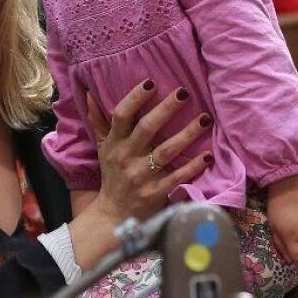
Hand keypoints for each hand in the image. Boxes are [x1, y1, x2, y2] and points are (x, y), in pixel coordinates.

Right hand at [89, 81, 211, 224]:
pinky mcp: (155, 192)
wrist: (114, 215)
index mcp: (114, 143)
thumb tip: (90, 93)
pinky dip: (193, 167)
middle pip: (146, 129)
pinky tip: (208, 155)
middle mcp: (126, 157)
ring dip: (187, 134)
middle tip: (184, 92)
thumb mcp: (102, 148)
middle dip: (165, 109)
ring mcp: (141, 176)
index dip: (134, 98)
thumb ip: (98, 121)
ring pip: (166, 151)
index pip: (120, 116)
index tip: (151, 82)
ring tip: (205, 118)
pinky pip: (177, 177)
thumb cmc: (112, 175)